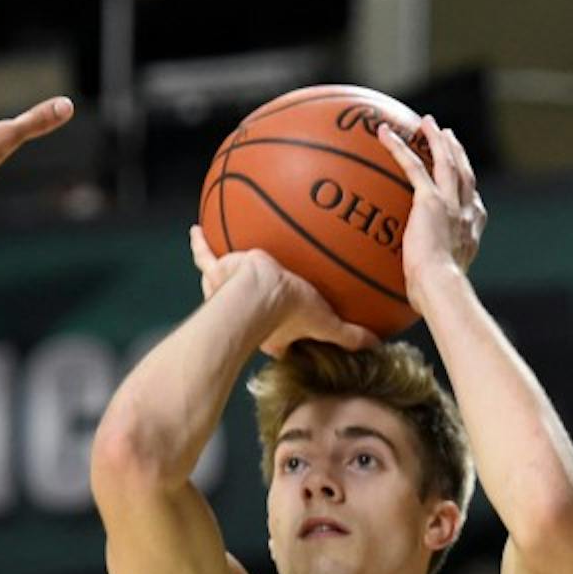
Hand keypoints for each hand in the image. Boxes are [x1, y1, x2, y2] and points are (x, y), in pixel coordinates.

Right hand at [189, 233, 376, 357]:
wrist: (257, 296)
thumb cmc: (288, 313)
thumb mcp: (326, 324)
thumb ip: (349, 334)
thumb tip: (376, 344)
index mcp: (269, 327)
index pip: (278, 330)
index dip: (284, 330)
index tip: (289, 317)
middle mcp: (246, 309)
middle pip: (250, 300)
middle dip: (252, 292)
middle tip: (256, 278)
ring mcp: (230, 287)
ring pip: (226, 274)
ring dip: (224, 264)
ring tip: (221, 246)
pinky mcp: (218, 270)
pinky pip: (207, 256)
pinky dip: (201, 244)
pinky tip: (196, 230)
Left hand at [378, 117, 484, 313]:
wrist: (441, 287)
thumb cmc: (436, 296)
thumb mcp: (437, 285)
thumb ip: (429, 280)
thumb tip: (412, 296)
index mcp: (471, 230)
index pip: (470, 201)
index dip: (465, 184)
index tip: (461, 173)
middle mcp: (466, 212)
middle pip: (463, 173)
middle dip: (456, 152)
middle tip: (447, 135)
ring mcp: (451, 203)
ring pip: (446, 162)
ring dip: (436, 140)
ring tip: (427, 123)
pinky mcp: (430, 201)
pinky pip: (413, 166)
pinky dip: (399, 148)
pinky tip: (385, 134)